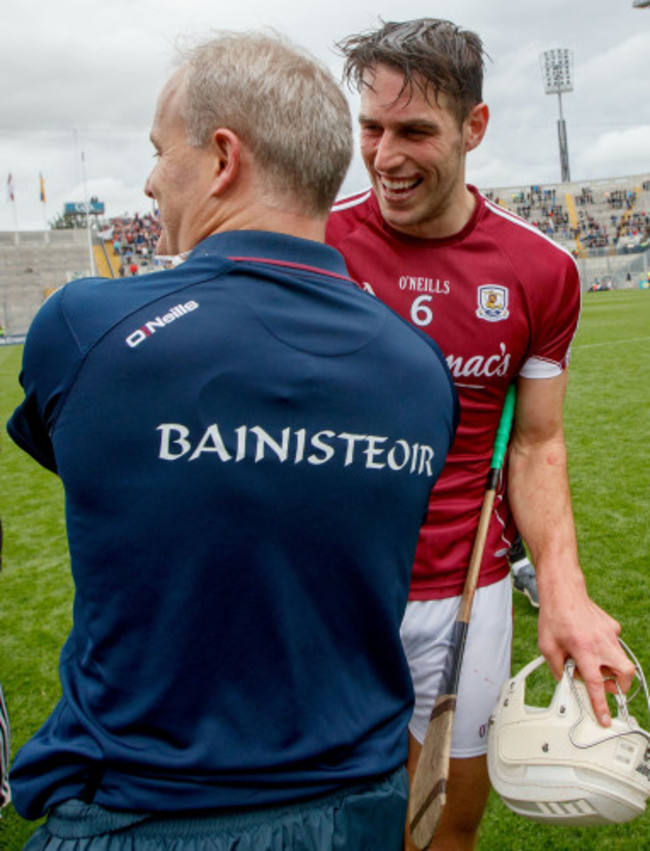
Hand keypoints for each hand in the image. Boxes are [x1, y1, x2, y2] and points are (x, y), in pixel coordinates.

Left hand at [537, 583, 635, 726]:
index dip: (600, 705)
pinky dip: (605, 650)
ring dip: (610, 668)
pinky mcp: (612, 626)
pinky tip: (590, 643)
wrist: (562, 591)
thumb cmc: (554, 616)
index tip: (604, 718)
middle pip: (624, 673)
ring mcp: (610, 634)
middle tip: (604, 685)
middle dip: (619, 686)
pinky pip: (613, 645)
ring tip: (592, 662)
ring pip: (621, 660)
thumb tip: (566, 681)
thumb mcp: (546, 646)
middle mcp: (600, 642)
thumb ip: (558, 668)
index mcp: (583, 649)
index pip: (595, 684)